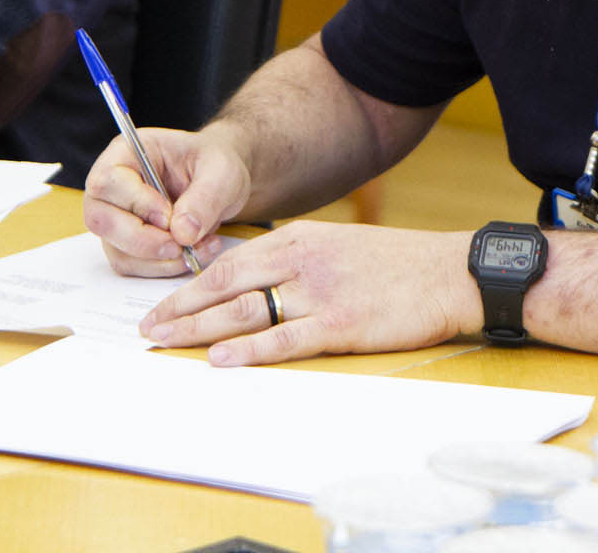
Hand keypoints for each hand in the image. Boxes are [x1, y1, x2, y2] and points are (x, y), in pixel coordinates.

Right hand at [82, 126, 247, 274]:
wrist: (223, 182)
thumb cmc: (216, 165)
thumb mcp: (221, 171)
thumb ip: (205, 197)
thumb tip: (182, 233)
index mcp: (127, 153)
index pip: (108, 181)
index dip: (137, 203)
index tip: (170, 216)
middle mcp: (112, 187)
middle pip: (100, 220)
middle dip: (143, 240)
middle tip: (181, 244)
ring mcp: (116, 218)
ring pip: (117, 250)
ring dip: (158, 260)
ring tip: (199, 247)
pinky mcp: (127, 245)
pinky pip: (133, 266)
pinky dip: (163, 267)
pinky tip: (194, 254)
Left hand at [138, 220, 478, 366]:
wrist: (450, 273)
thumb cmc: (397, 265)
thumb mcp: (338, 247)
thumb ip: (295, 261)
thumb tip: (252, 285)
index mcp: (299, 239)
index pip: (229, 263)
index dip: (189, 287)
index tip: (161, 306)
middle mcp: (302, 260)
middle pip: (226, 285)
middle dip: (181, 309)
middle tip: (147, 329)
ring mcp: (320, 292)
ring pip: (246, 310)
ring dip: (200, 329)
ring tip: (167, 343)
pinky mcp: (341, 324)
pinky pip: (285, 338)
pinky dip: (250, 349)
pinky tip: (221, 358)